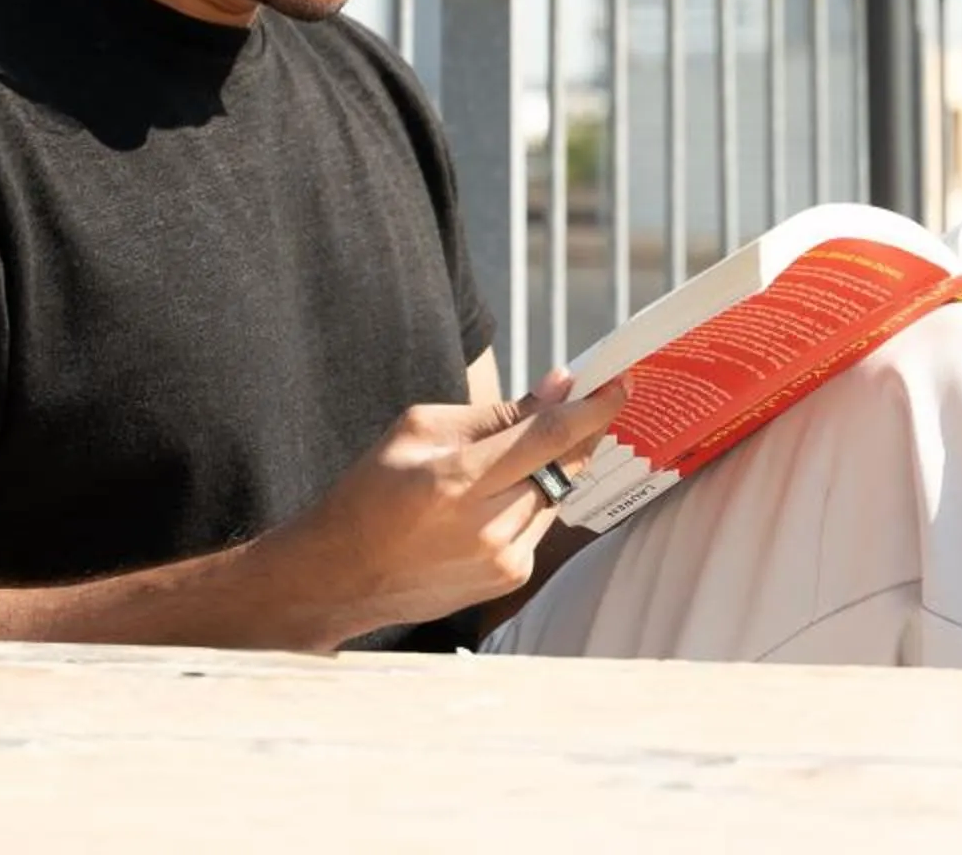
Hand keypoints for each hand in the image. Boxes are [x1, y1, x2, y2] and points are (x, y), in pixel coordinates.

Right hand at [266, 370, 624, 646]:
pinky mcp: (509, 579)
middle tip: (589, 398)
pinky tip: (492, 500)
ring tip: (506, 461)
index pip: (549, 438)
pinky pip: (541, 522)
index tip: (621, 382)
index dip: (593, 407)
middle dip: (580, 429)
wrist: (339, 577)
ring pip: (557, 493)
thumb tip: (558, 386)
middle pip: (564, 465)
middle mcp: (487, 526)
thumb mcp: (419, 431)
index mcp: (456, 481)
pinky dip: (531, 499)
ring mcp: (502, 559)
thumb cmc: (371, 493)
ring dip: (551, 466)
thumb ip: (495, 413)